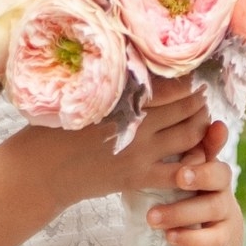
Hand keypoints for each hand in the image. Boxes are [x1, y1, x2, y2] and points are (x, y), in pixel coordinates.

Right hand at [14, 75, 208, 208]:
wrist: (43, 169)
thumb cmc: (56, 128)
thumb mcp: (84, 98)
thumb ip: (113, 87)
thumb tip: (136, 70)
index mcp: (123, 98)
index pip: (171, 85)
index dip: (189, 81)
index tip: (196, 76)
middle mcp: (137, 122)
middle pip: (185, 108)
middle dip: (199, 101)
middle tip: (203, 95)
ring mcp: (141, 150)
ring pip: (189, 136)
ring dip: (202, 126)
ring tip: (202, 119)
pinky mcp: (139, 176)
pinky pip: (179, 171)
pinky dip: (193, 163)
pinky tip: (197, 156)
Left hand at [144, 119, 240, 245]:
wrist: (204, 238)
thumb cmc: (179, 198)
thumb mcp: (169, 178)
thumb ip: (161, 162)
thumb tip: (135, 138)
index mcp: (206, 164)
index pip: (213, 146)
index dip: (215, 138)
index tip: (214, 128)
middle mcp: (220, 185)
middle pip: (219, 174)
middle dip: (201, 175)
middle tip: (180, 176)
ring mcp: (225, 211)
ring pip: (212, 207)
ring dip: (181, 212)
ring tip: (152, 218)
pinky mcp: (224, 237)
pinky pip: (213, 238)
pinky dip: (191, 238)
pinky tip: (170, 237)